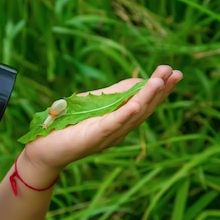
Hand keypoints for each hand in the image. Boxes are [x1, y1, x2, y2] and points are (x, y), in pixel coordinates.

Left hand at [23, 65, 181, 171]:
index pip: (145, 103)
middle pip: (145, 109)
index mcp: (120, 121)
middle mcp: (119, 130)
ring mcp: (108, 135)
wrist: (44, 147)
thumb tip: (139, 80)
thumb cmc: (68, 124)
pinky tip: (136, 104)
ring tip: (160, 81)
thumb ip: (116, 94)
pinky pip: (112, 125)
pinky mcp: (93, 138)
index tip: (173, 72)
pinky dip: (125, 114)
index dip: (159, 89)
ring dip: (147, 98)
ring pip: (132, 115)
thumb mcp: (95, 103)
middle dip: (160, 91)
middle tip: (176, 73)